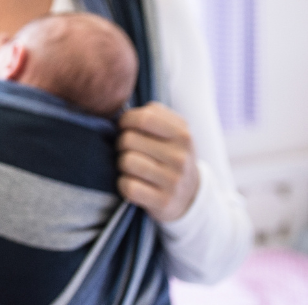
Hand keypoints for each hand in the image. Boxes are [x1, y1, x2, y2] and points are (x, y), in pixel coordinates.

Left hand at [117, 102, 199, 221]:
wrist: (190, 196)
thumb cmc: (171, 156)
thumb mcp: (173, 131)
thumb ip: (152, 114)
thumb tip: (122, 109)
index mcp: (183, 134)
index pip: (143, 118)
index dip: (126, 121)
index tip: (126, 127)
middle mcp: (181, 157)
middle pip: (128, 140)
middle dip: (122, 144)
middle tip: (132, 151)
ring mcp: (174, 181)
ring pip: (126, 162)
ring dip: (122, 164)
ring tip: (133, 167)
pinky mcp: (163, 202)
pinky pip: (127, 186)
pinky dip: (124, 185)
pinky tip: (135, 184)